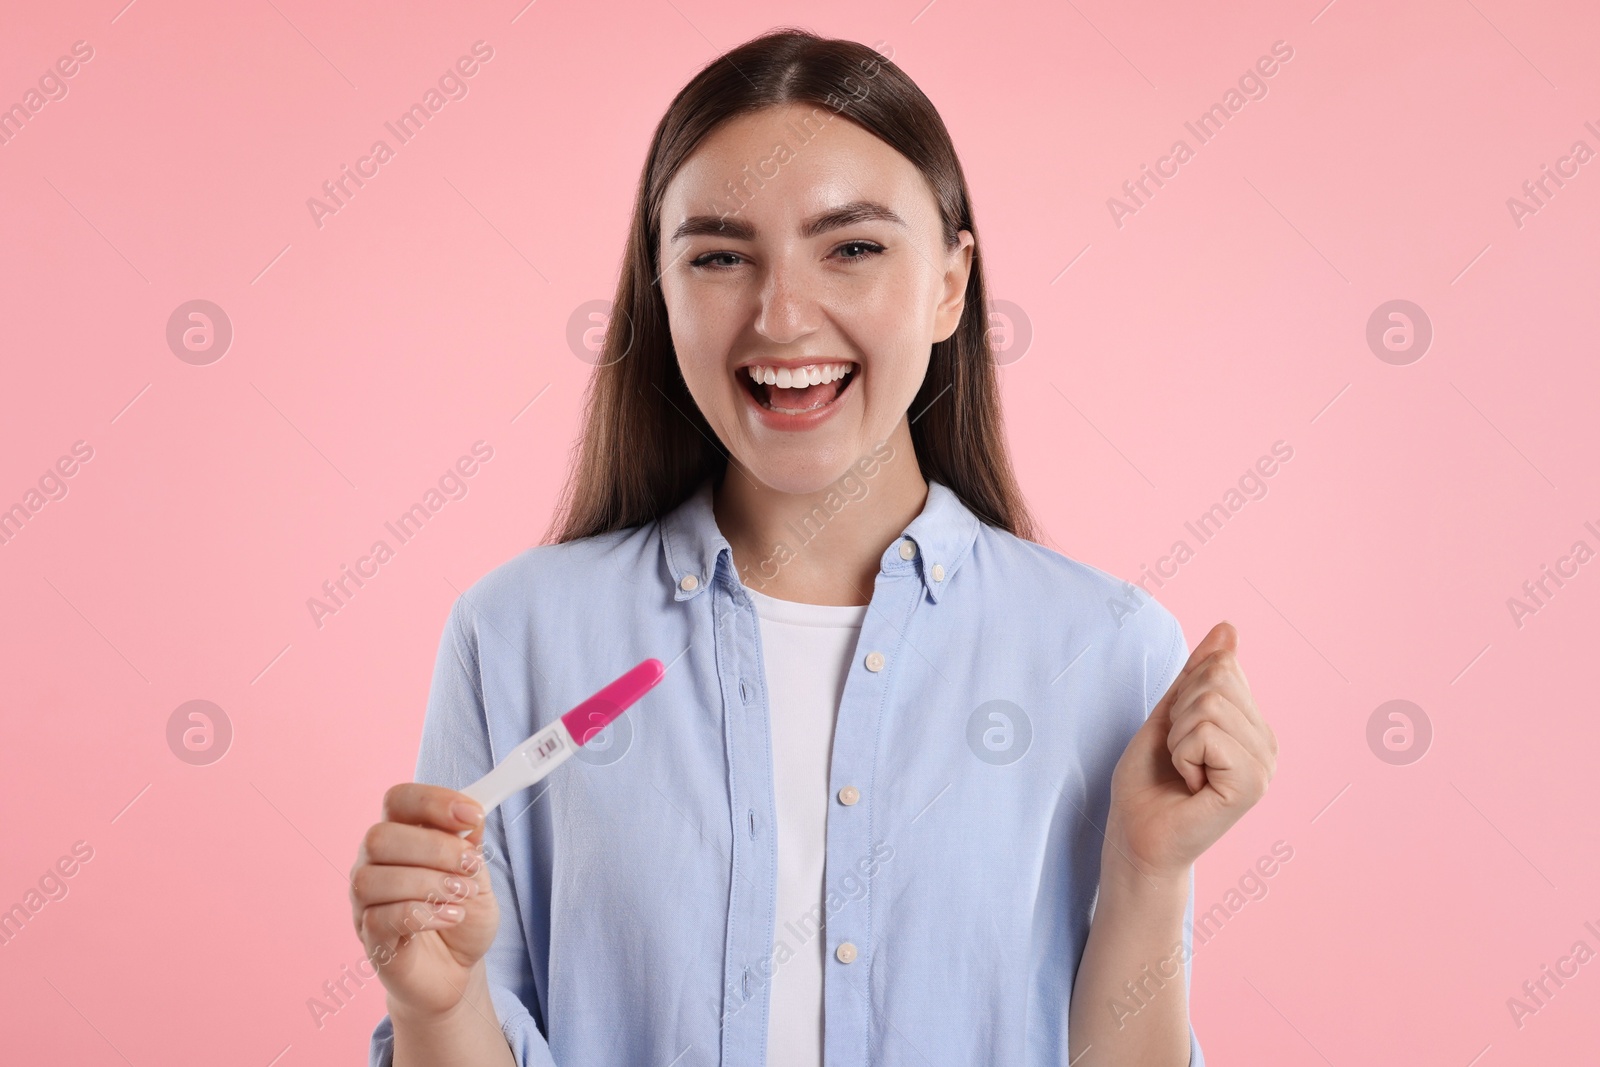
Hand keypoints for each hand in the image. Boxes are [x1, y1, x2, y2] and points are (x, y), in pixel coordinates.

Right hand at [349, 783, 499, 1019]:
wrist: (458, 970)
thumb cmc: (462, 914)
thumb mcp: (478, 875)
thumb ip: (470, 845)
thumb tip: (471, 817)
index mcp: (400, 836)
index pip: (398, 800)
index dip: (433, 801)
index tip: (473, 815)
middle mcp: (374, 864)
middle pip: (380, 836)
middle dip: (434, 847)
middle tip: (470, 865)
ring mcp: (365, 902)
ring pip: (373, 878)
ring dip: (428, 883)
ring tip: (463, 895)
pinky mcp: (370, 939)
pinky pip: (380, 918)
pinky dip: (422, 913)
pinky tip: (451, 916)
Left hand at [1105, 621, 1276, 882]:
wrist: (1136, 836)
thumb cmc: (1148, 782)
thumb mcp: (1170, 713)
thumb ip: (1199, 674)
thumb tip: (1228, 628)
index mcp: (1253, 727)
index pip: (1222, 665)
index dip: (1183, 694)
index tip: (1179, 737)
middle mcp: (1267, 745)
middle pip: (1217, 679)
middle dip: (1180, 714)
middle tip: (1179, 757)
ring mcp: (1265, 766)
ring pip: (1210, 704)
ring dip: (1179, 736)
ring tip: (1184, 771)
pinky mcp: (1252, 785)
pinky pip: (1207, 733)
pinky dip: (1183, 753)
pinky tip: (1190, 784)